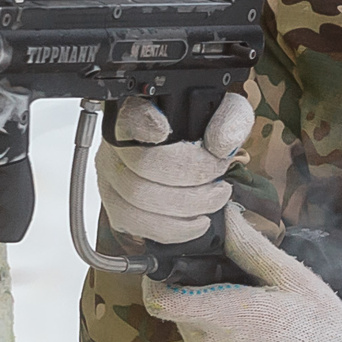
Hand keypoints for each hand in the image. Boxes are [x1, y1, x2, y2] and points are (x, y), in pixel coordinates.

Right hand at [94, 90, 254, 244]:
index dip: (143, 123)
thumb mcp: (224, 113)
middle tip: (220, 179)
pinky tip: (197, 220)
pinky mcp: (116, 208)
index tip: (162, 130)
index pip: (130, 114)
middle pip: (142, 164)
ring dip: (187, 206)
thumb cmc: (203, 133)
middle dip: (192, 176)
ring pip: (138, 199)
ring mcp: (111, 178)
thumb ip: (229, 119)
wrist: (193, 157)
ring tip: (215, 199)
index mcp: (138, 112)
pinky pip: (138, 225)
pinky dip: (174, 229)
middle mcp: (116, 144)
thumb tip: (220, 145)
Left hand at [143, 213, 341, 341]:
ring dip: (207, 308)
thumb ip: (248, 246)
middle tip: (228, 271)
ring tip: (246, 296)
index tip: (175, 257)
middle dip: (193, 286)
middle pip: (178, 307)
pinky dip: (220, 331)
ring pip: (191, 327)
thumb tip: (223, 212)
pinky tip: (254, 324)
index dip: (158, 275)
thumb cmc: (320, 324)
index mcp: (226, 318)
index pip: (160, 299)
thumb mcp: (290, 276)